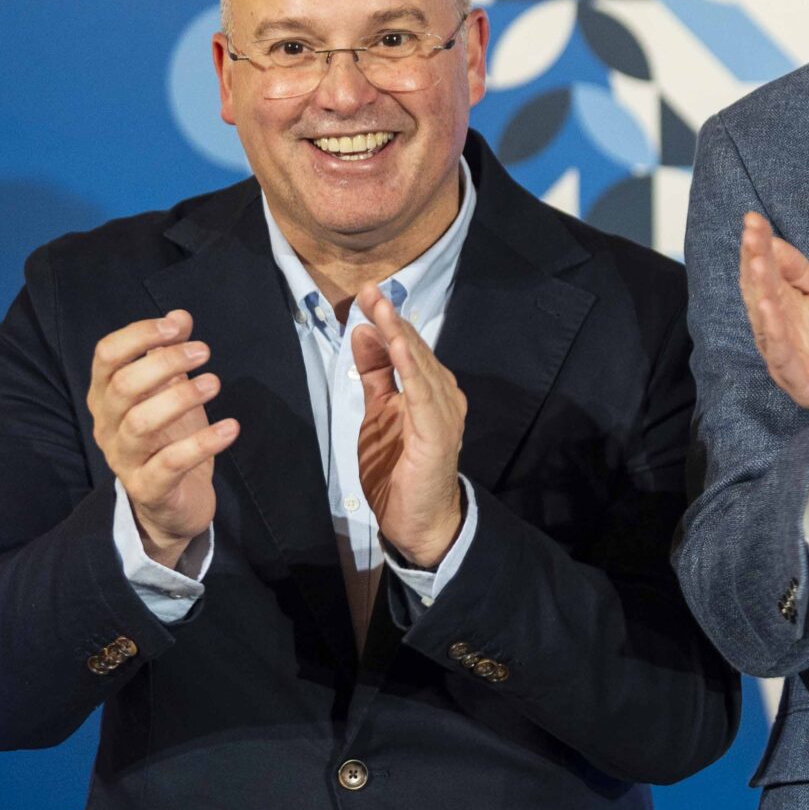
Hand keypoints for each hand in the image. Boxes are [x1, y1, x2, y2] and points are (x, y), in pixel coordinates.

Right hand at [88, 310, 239, 568]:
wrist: (169, 506)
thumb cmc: (168, 439)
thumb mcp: (169, 393)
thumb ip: (169, 354)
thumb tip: (179, 315)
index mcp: (106, 396)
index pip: (106, 356)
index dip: (138, 335)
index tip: (178, 326)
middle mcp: (107, 425)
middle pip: (123, 386)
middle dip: (164, 363)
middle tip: (204, 352)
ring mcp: (124, 459)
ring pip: (141, 423)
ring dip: (180, 398)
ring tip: (214, 383)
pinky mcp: (149, 488)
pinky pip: (170, 463)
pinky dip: (203, 443)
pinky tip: (231, 427)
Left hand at [352, 283, 468, 565]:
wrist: (418, 519)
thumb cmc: (399, 468)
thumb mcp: (379, 411)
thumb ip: (375, 374)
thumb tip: (365, 332)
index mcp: (429, 389)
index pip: (407, 346)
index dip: (388, 319)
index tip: (366, 293)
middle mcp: (442, 395)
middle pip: (414, 349)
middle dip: (392, 319)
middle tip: (371, 290)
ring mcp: (443, 413)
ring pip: (420, 366)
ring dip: (400, 336)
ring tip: (383, 308)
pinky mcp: (437, 433)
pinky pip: (423, 396)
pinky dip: (412, 370)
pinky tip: (398, 348)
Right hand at [738, 213, 808, 510]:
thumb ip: (805, 276)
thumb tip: (774, 242)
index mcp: (790, 315)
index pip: (767, 278)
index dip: (759, 249)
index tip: (753, 219)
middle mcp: (783, 338)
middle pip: (762, 298)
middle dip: (755, 264)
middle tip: (750, 232)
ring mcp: (794, 365)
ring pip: (770, 329)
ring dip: (762, 295)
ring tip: (756, 263)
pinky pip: (788, 363)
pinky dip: (778, 338)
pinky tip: (771, 312)